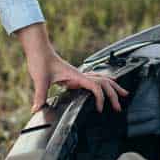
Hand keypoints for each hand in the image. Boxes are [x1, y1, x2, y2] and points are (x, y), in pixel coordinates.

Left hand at [14, 23, 128, 112]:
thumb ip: (40, 95)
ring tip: (122, 94)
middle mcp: (81, 75)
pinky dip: (104, 83)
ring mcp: (79, 75)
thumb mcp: (40, 79)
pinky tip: (105, 86)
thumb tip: (36, 109)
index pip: (96, 87)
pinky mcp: (75, 76)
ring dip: (113, 87)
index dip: (101, 98)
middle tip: (119, 107)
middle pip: (105, 83)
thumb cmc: (41, 61)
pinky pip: (95, 79)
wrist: (40, 50)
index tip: (100, 109)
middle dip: (114, 94)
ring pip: (103, 79)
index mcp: (77, 76)